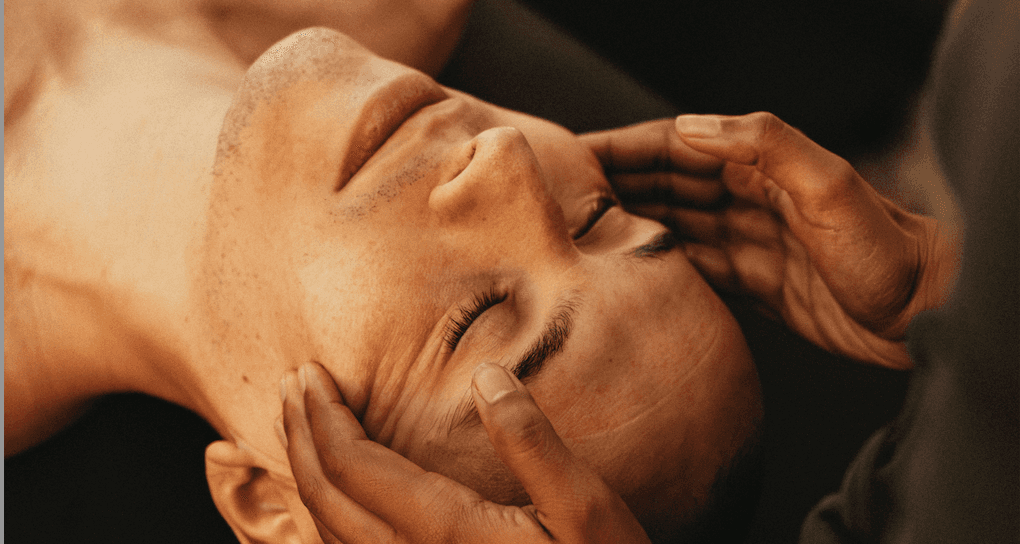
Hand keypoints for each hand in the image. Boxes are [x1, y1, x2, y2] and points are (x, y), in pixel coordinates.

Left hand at [278, 361, 650, 543]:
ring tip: (300, 429)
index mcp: (443, 531)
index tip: (309, 372)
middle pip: (326, 495)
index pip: (353, 464)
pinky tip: (332, 500)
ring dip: (306, 472)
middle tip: (291, 386)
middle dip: (301, 435)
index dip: (324, 414)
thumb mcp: (585, 509)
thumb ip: (531, 441)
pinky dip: (324, 517)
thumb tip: (485, 376)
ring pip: (327, 531)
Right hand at [584, 113, 955, 368]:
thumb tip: (687, 128)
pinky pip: (694, 266)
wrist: (926, 315)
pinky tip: (628, 273)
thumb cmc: (887, 249)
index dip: (623, 148)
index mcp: (761, 163)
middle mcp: (749, 196)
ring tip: (580, 237)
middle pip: (665, 183)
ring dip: (630, 225)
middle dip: (614, 185)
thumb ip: (764, 147)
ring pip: (673, 223)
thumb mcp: (830, 185)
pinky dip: (660, 264)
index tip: (574, 156)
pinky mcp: (755, 282)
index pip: (675, 146)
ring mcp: (749, 239)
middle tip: (561, 201)